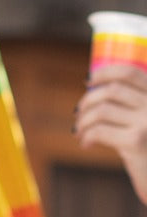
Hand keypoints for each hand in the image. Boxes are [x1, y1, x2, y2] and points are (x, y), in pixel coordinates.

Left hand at [75, 64, 146, 203]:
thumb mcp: (143, 120)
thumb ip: (129, 105)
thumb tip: (93, 92)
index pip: (129, 72)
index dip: (104, 73)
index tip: (88, 81)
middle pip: (111, 90)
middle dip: (87, 100)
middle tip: (78, 113)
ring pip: (101, 110)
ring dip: (83, 121)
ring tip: (79, 131)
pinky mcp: (136, 141)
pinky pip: (99, 131)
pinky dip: (87, 136)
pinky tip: (85, 144)